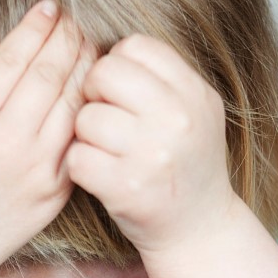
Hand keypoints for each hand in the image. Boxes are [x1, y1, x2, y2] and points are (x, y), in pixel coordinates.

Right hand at [0, 0, 93, 273]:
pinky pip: (78, 139)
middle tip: (73, 20)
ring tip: (88, 46)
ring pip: (72, 104)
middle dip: (66, 38)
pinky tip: (90, 91)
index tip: (47, 8)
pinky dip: (87, 110)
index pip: (14, 59)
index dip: (35, 27)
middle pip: (50, 74)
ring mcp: (37, 169)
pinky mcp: (56, 190)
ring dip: (85, 69)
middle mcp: (8, 143)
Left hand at [67, 35, 239, 254]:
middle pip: (105, 73)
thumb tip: (102, 49)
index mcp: (194, 94)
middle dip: (93, 92)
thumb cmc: (185, 165)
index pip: (135, 46)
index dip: (117, 64)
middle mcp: (177, 120)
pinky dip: (80, 166)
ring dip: (85, 134)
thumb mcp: (195, 112)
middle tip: (103, 117)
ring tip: (105, 150)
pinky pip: (77, 157)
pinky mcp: (125, 189)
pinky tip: (99, 174)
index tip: (120, 91)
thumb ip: (161, 79)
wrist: (199, 230)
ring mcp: (151, 155)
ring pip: (86, 117)